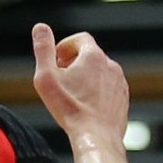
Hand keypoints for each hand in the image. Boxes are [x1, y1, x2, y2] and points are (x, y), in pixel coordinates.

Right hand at [31, 23, 128, 142]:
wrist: (95, 135)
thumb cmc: (68, 107)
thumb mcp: (45, 76)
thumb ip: (43, 49)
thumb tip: (40, 27)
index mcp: (93, 57)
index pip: (80, 38)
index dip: (64, 46)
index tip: (55, 61)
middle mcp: (110, 65)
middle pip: (89, 55)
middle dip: (72, 63)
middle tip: (58, 79)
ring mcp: (119, 82)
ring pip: (99, 72)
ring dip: (84, 77)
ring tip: (70, 95)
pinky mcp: (123, 97)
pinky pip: (107, 87)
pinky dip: (95, 91)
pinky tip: (83, 105)